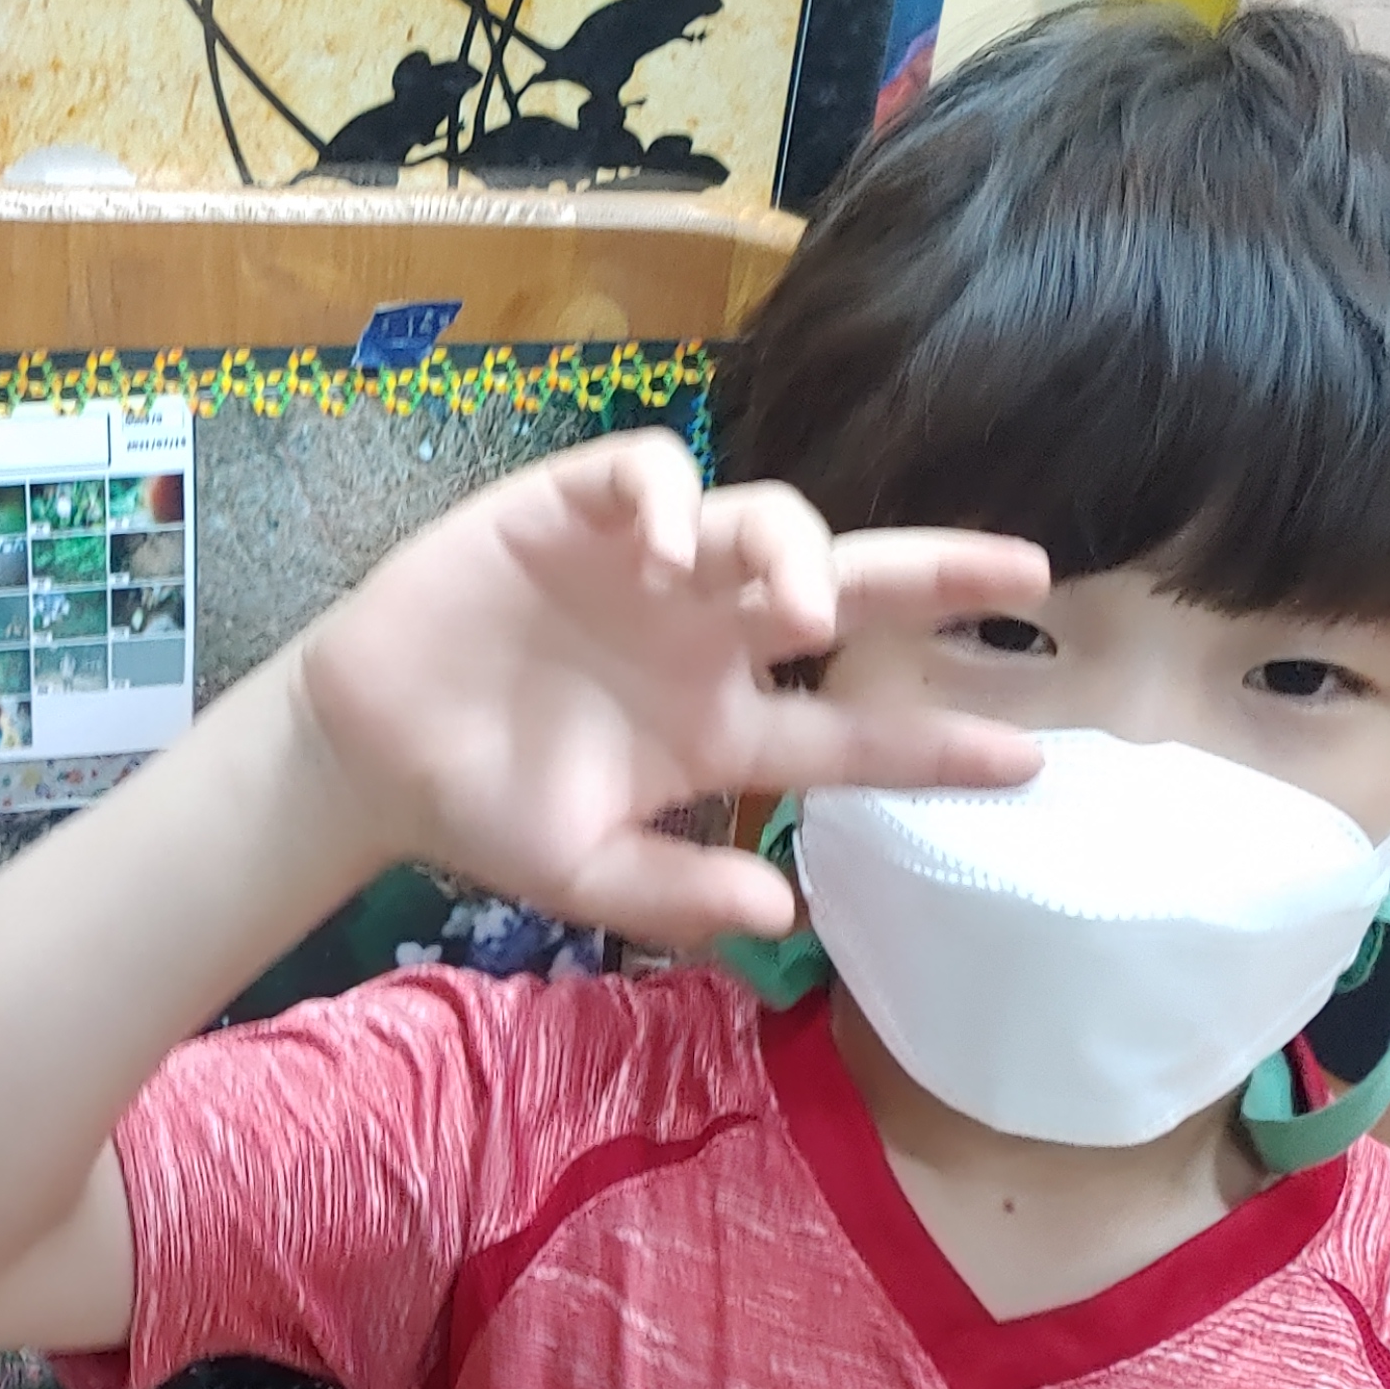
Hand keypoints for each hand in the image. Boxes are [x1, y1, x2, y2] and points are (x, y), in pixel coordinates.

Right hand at [293, 432, 1045, 951]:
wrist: (362, 749)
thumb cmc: (481, 809)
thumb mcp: (582, 875)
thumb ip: (676, 896)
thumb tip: (779, 914)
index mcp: (720, 728)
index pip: (850, 732)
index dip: (935, 747)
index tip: (1027, 763)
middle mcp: (708, 637)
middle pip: (845, 592)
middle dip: (936, 576)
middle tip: (1024, 573)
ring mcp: (651, 567)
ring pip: (765, 522)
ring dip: (796, 553)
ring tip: (790, 607)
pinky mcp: (578, 507)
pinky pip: (654, 474)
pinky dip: (674, 502)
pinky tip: (665, 557)